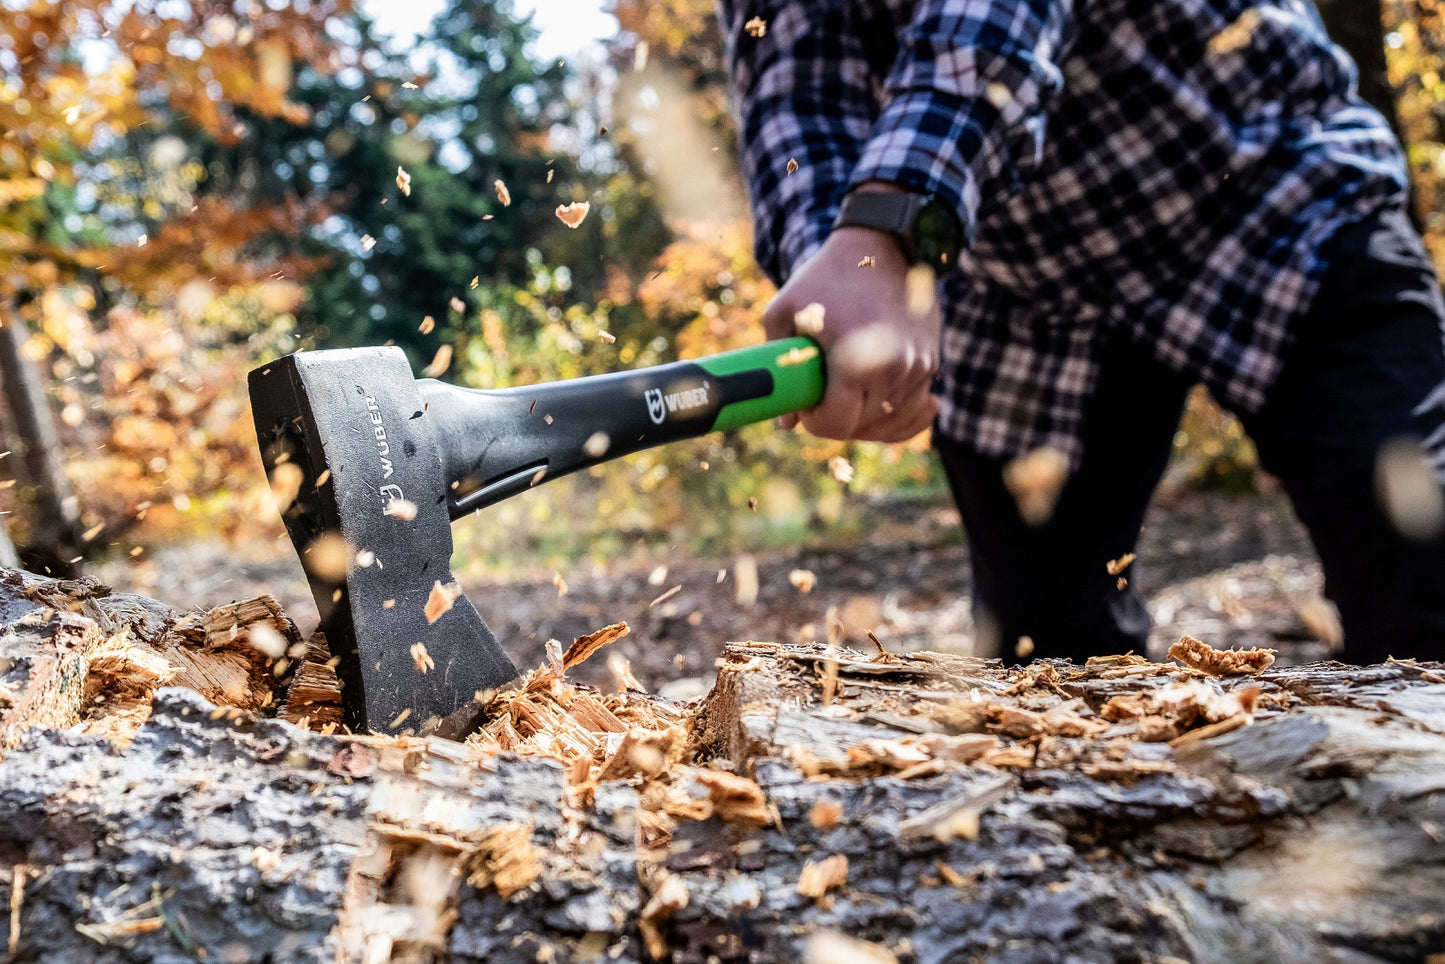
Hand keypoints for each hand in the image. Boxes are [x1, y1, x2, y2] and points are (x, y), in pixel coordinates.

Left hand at [763, 223, 940, 442]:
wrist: (883, 243)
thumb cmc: (826, 276)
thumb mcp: (784, 311)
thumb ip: (777, 365)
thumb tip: (787, 422)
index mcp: (856, 361)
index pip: (837, 424)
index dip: (816, 421)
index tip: (808, 406)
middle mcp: (894, 369)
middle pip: (862, 427)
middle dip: (838, 420)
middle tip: (822, 399)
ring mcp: (918, 368)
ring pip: (889, 422)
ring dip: (866, 417)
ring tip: (846, 395)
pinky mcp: (931, 363)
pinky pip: (914, 410)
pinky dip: (894, 414)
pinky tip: (878, 406)